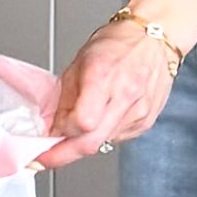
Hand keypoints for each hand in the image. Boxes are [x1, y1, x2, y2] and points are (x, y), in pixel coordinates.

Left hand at [40, 19, 178, 167]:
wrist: (153, 38)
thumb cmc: (116, 44)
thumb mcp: (78, 64)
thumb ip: (64, 99)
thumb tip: (52, 128)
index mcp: (103, 77)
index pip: (80, 123)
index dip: (58, 135)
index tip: (44, 140)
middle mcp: (124, 97)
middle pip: (91, 142)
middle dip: (64, 155)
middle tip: (46, 157)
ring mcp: (138, 112)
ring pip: (102, 144)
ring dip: (82, 143)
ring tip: (74, 130)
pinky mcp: (146, 121)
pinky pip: (116, 138)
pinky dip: (101, 135)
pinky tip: (99, 120)